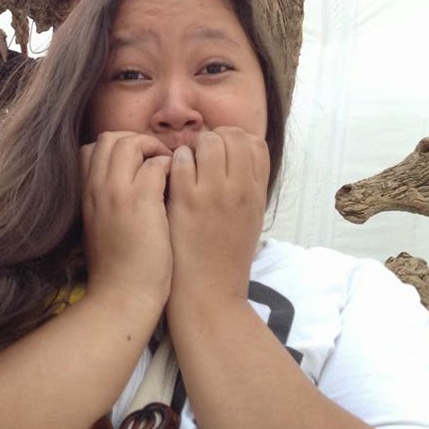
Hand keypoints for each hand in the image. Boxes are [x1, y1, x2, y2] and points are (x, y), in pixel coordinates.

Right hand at [80, 132, 172, 311]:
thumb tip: (129, 181)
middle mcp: (97, 187)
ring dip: (153, 150)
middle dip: (136, 142)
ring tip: (167, 172)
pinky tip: (176, 187)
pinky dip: (170, 168)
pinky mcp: (141, 202)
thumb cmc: (118, 267)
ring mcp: (117, 192)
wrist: (121, 297)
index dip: (116, 149)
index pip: (91, 148)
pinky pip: (156, 164)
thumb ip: (107, 201)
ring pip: (130, 142)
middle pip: (110, 138)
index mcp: (85, 194)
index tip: (135, 165)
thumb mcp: (101, 227)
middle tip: (155, 162)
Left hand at [166, 127, 269, 307]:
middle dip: (214, 138)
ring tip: (186, 166)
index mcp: (257, 193)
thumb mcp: (250, 219)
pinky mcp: (186, 200)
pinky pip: (180, 159)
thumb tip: (237, 156)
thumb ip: (247, 186)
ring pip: (207, 141)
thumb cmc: (225, 257)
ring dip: (193, 147)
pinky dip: (174, 161)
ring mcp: (213, 192)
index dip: (236, 140)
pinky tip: (171, 178)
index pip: (255, 142)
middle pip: (233, 135)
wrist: (207, 293)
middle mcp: (240, 189)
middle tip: (200, 156)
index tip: (222, 153)